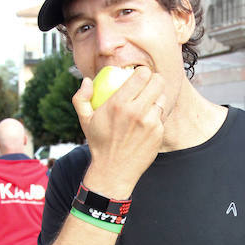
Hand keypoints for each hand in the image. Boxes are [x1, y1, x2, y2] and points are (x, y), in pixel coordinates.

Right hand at [72, 66, 166, 197]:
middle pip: (158, 82)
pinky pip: (162, 116)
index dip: (143, 72)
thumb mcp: (84, 120)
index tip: (139, 76)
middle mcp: (137, 112)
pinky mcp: (158, 133)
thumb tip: (88, 81)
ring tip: (148, 102)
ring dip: (156, 98)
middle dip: (154, 80)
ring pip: (162, 98)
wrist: (113, 171)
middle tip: (148, 85)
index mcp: (119, 104)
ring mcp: (150, 123)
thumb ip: (81, 97)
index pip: (142, 74)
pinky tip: (147, 120)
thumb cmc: (98, 143)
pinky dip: (156, 115)